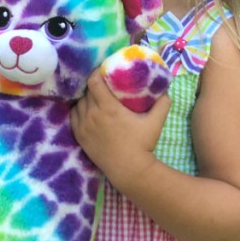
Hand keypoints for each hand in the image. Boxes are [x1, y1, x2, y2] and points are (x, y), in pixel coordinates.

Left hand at [71, 68, 169, 182]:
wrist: (129, 169)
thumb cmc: (142, 144)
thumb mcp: (156, 122)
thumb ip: (162, 103)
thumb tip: (165, 90)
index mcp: (108, 107)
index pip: (93, 81)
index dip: (96, 72)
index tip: (103, 71)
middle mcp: (92, 114)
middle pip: (86, 91)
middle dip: (93, 85)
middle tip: (102, 84)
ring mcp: (83, 125)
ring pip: (79, 102)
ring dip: (86, 98)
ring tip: (95, 98)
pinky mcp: (79, 135)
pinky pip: (73, 115)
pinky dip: (79, 110)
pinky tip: (86, 110)